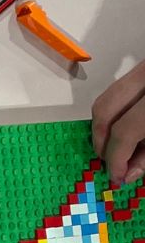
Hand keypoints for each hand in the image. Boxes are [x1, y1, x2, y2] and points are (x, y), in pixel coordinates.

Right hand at [92, 60, 144, 187]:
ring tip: (117, 145)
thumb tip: (129, 173)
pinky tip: (126, 125)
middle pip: (104, 110)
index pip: (124, 131)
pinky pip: (120, 89)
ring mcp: (143, 67)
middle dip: (102, 141)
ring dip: (105, 126)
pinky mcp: (143, 66)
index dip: (116, 159)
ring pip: (107, 98)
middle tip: (110, 161)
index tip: (118, 176)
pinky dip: (117, 110)